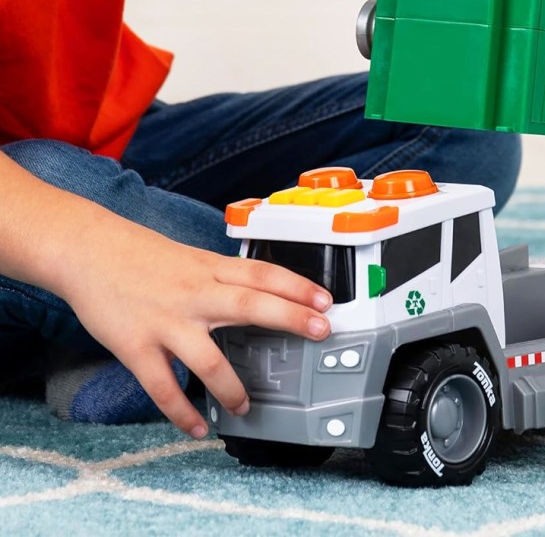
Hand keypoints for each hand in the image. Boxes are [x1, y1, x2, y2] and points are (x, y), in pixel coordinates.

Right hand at [60, 218, 331, 438]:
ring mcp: (165, 322)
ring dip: (233, 387)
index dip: (297, 286)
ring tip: (248, 407)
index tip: (326, 301)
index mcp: (209, 270)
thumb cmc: (141, 255)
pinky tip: (197, 429)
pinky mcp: (135, 346)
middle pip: (250, 304)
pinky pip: (162, 387)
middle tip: (322, 332)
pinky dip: (181, 412)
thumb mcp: (191, 258)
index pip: (263, 274)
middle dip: (290, 318)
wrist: (84, 249)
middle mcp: (194, 294)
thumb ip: (222, 278)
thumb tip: (259, 293)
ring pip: (208, 359)